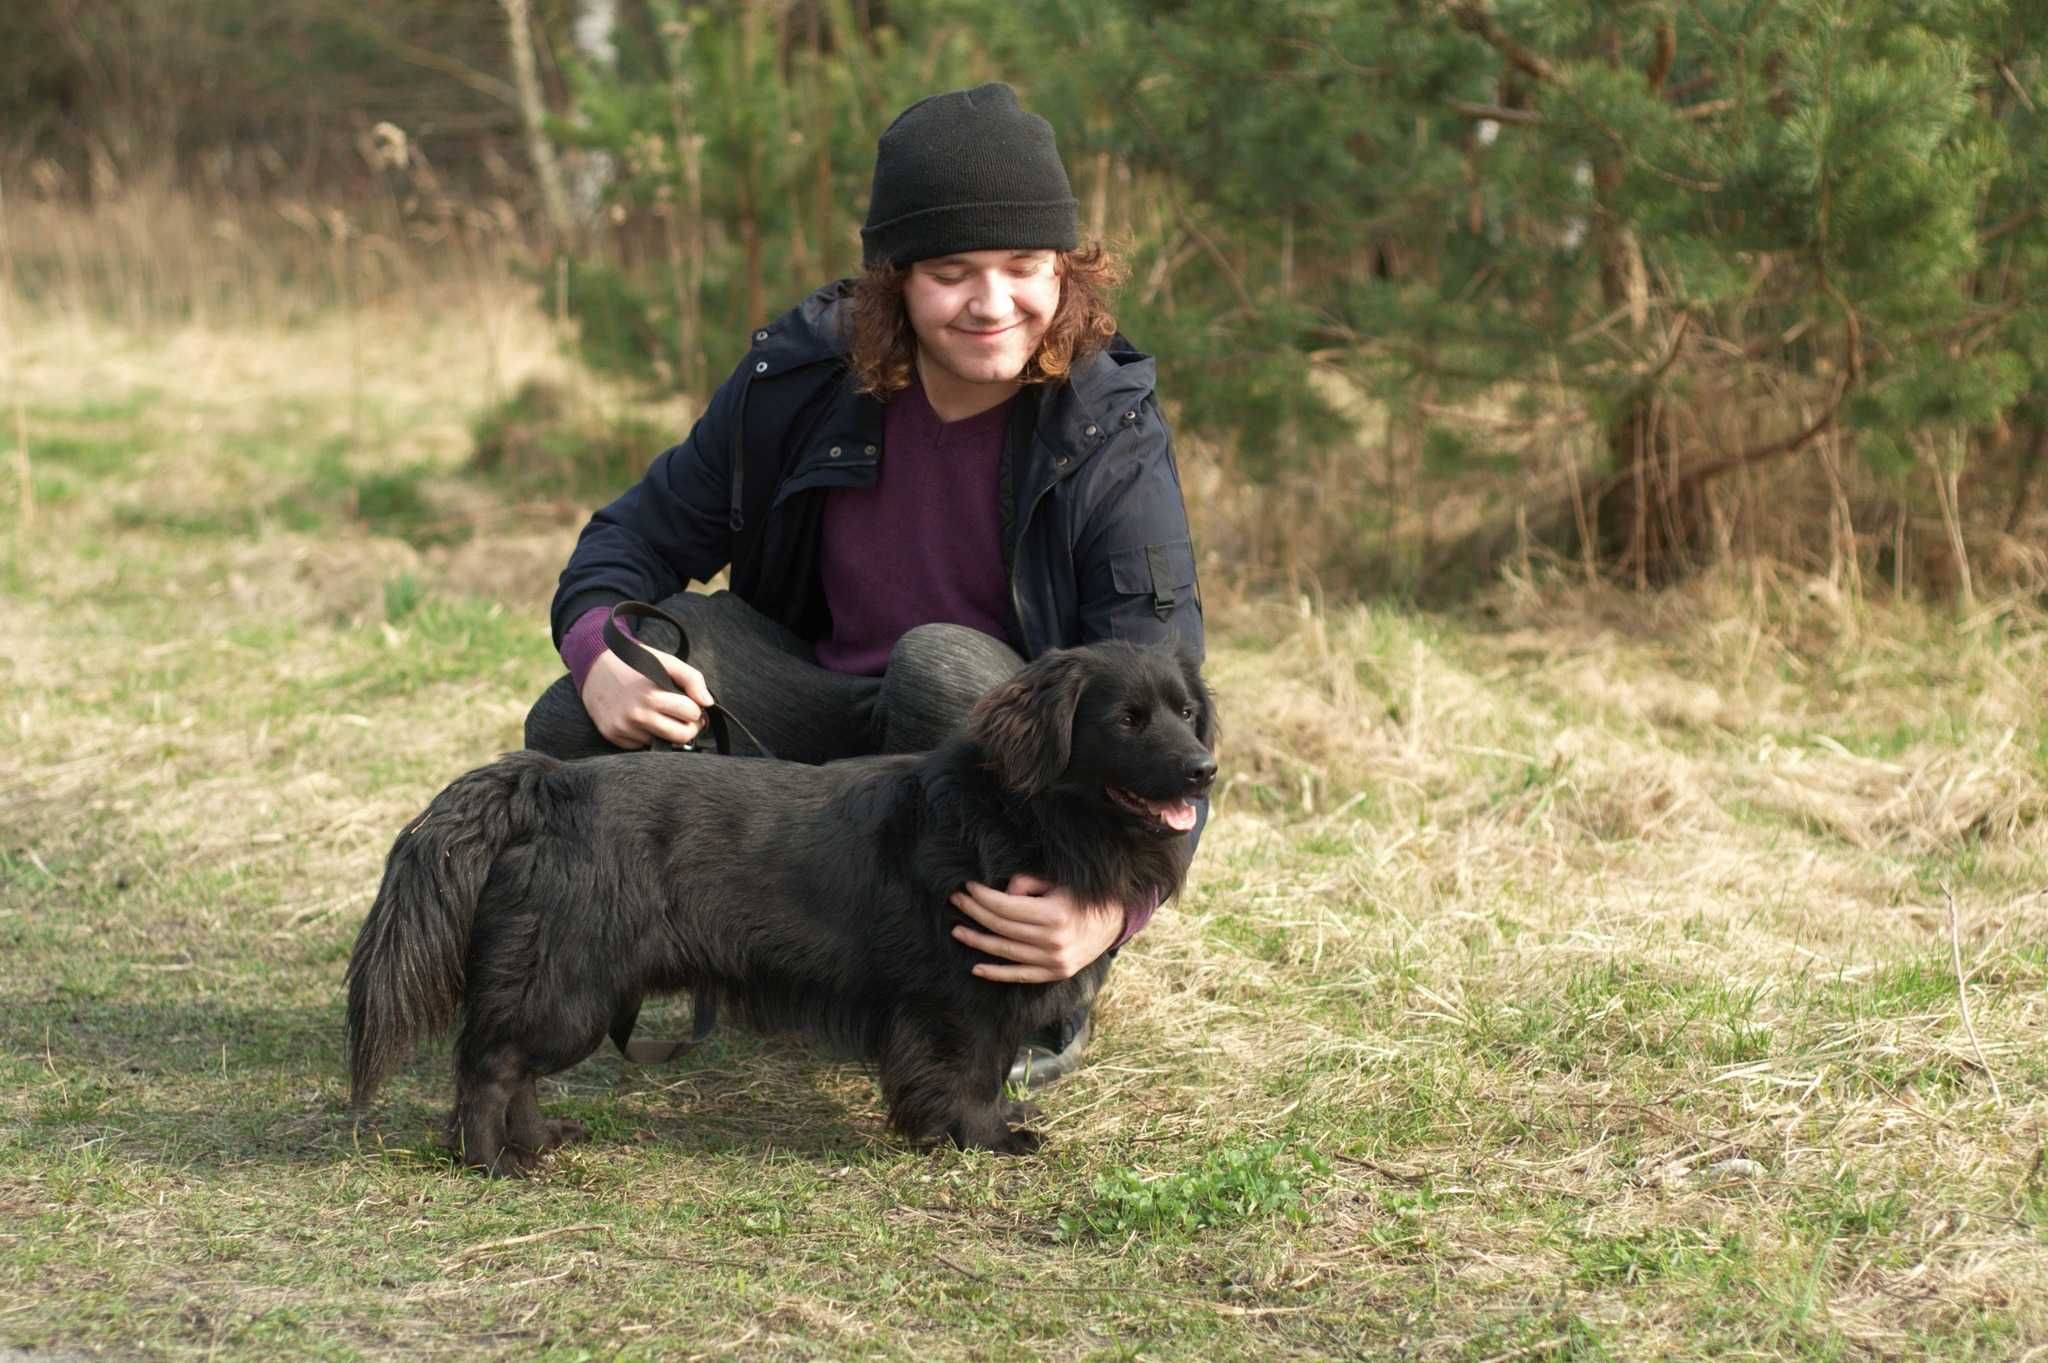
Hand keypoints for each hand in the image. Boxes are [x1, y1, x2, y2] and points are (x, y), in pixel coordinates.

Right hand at [578, 645, 715, 749]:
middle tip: (684, 716)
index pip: (691, 714)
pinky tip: (641, 718)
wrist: (594, 666)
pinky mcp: (613, 736)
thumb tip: (708, 703)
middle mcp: (636, 715)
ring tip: (659, 713)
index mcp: (651, 695)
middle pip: (681, 736)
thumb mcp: (665, 661)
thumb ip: (692, 679)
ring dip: (666, 730)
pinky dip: (647, 734)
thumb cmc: (634, 663)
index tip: (689, 703)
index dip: (695, 708)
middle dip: (689, 726)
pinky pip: (642, 745)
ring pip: (662, 742)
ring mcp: (623, 728)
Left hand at [950, 874, 1123, 982]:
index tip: (968, 887)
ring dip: (978, 941)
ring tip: (958, 930)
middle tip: (957, 901)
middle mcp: (1053, 941)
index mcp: (1054, 915)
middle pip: (1001, 927)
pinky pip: (1020, 975)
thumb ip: (1027, 883)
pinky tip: (977, 967)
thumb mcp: (1057, 882)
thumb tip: (1002, 894)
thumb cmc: (1081, 897)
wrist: (1114, 922)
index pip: (1005, 906)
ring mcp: (1054, 961)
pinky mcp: (1055, 973)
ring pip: (1006, 952)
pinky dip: (997, 973)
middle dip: (975, 912)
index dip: (983, 897)